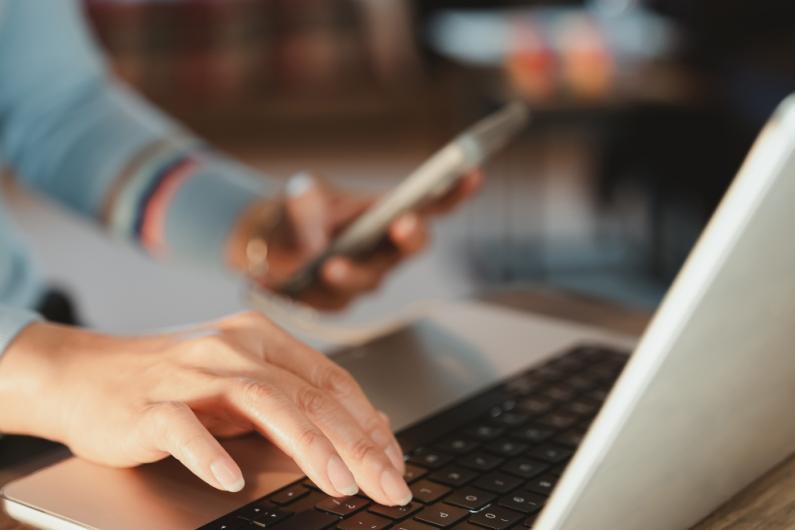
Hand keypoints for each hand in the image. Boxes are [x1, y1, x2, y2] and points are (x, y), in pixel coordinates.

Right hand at [0, 313, 411, 505]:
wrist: (85, 374)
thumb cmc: (172, 383)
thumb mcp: (242, 384)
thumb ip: (296, 400)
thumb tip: (363, 431)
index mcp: (263, 340)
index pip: (333, 381)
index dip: (371, 423)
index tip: (397, 463)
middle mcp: (234, 349)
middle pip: (310, 395)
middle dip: (358, 445)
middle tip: (389, 485)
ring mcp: (193, 374)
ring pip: (265, 403)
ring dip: (308, 444)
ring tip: (340, 483)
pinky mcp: (151, 404)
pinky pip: (185, 428)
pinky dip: (210, 453)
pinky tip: (231, 479)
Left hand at [227, 171, 482, 309]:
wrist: (266, 246)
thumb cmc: (299, 213)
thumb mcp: (300, 196)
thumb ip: (307, 207)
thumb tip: (318, 242)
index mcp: (387, 212)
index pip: (431, 203)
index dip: (456, 191)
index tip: (473, 173)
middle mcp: (385, 246)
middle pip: (414, 245)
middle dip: (411, 236)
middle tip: (403, 226)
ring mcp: (367, 275)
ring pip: (372, 279)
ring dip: (354, 273)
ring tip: (331, 267)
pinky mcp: (342, 300)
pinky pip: (337, 300)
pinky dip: (317, 291)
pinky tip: (300, 284)